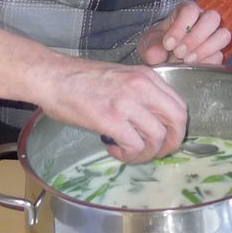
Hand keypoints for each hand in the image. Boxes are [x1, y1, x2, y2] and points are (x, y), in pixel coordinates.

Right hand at [37, 60, 188, 162]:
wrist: (52, 77)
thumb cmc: (80, 79)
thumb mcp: (121, 77)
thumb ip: (141, 94)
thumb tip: (152, 121)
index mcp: (146, 76)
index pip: (179, 105)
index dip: (177, 127)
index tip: (166, 137)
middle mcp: (142, 87)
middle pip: (177, 121)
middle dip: (171, 143)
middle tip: (156, 152)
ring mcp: (127, 103)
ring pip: (157, 138)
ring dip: (145, 153)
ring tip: (128, 152)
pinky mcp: (111, 119)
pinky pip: (135, 146)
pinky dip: (128, 155)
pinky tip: (114, 150)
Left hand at [137, 1, 231, 64]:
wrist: (162, 61)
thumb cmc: (157, 45)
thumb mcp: (149, 44)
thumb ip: (152, 47)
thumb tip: (159, 54)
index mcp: (186, 11)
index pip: (190, 10)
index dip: (181, 26)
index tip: (168, 44)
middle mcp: (203, 20)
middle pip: (212, 18)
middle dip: (195, 37)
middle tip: (179, 52)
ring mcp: (213, 36)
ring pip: (223, 35)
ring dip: (205, 49)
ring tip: (188, 60)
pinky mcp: (217, 53)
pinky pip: (220, 55)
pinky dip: (207, 62)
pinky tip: (193, 66)